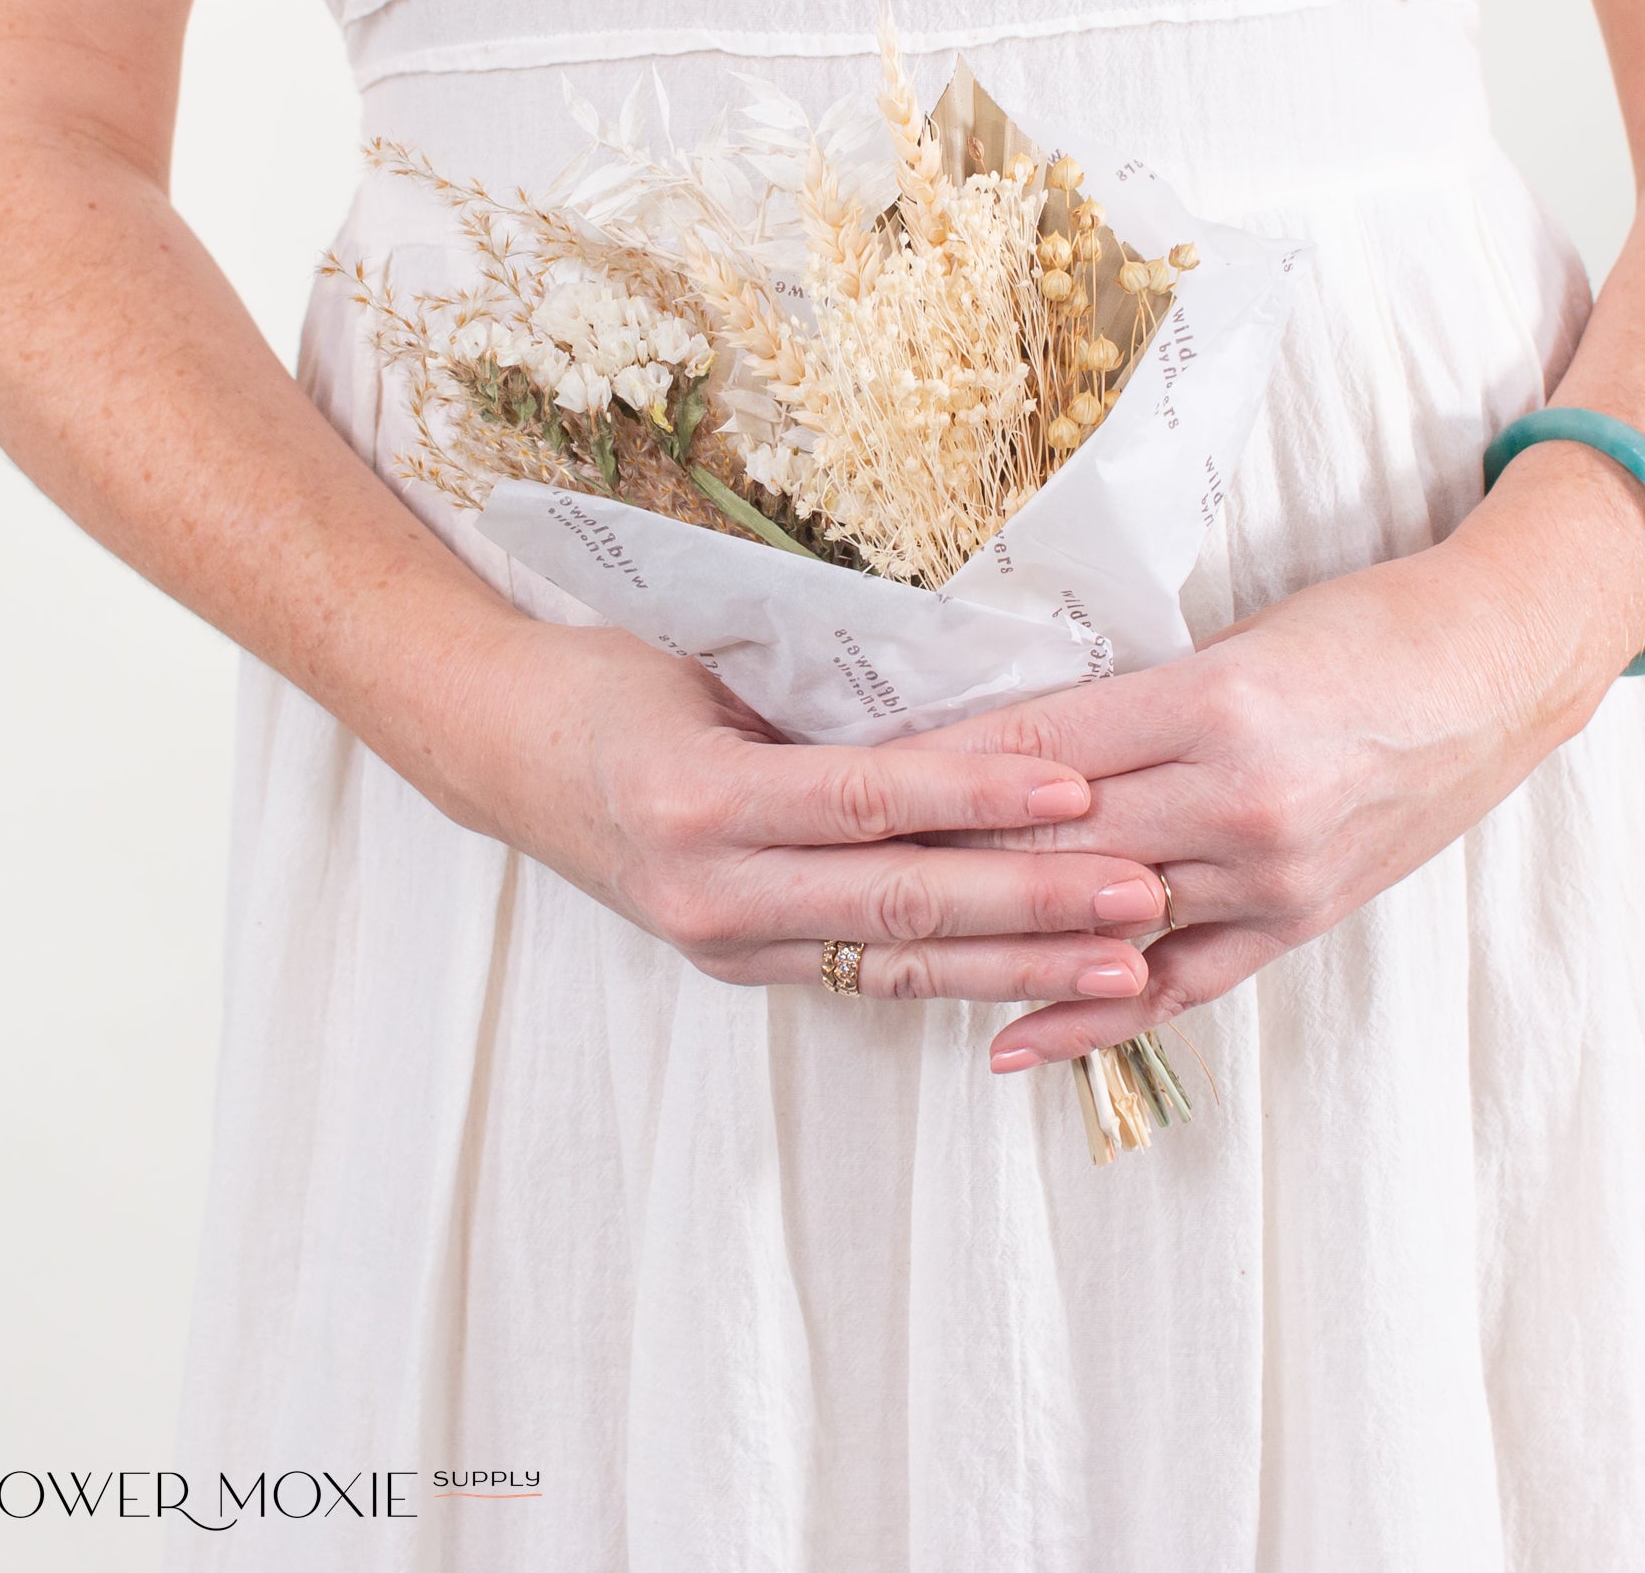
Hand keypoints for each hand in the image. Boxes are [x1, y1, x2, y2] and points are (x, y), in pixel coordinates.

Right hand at [435, 618, 1170, 1003]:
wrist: (501, 752)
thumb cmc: (609, 684)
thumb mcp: (707, 668)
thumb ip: (822, 707)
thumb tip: (970, 701)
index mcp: (697, 801)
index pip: (866, 804)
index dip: (975, 801)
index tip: (1077, 788)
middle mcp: (710, 891)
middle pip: (899, 904)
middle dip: (1030, 903)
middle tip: (1142, 892)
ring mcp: (725, 943)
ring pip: (897, 964)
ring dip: (1018, 964)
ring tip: (1124, 961)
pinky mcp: (740, 966)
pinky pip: (868, 977)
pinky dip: (959, 977)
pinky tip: (1042, 975)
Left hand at [899, 443, 1644, 1065]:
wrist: (1500, 667)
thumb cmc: (1363, 628)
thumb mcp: (1235, 638)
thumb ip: (1128, 697)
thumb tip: (1004, 740)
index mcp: (1211, 703)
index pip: (1035, 751)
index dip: (931, 772)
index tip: (845, 781)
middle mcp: (1237, 797)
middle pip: (1052, 842)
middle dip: (937, 858)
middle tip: (831, 871)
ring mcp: (1272, 874)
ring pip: (1101, 918)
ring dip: (993, 935)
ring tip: (883, 951)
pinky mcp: (1298, 921)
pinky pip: (1180, 984)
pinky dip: (1093, 1017)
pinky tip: (1010, 1040)